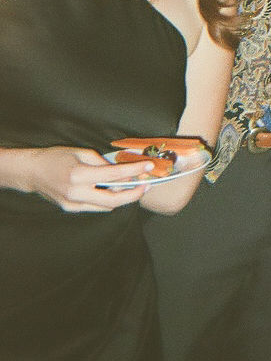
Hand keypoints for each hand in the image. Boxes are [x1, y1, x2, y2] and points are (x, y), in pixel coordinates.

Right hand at [21, 146, 154, 212]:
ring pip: (106, 205)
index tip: (148, 167)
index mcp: (79, 175)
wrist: (32, 172)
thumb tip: (120, 170)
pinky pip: (96, 206)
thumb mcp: (80, 152)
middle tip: (147, 185)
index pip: (113, 175)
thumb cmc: (56, 157)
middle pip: (114, 199)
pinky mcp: (71, 209)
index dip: (134, 171)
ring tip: (133, 186)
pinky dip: (107, 199)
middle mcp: (77, 192)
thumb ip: (102, 162)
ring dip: (122, 197)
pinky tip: (112, 190)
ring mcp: (74, 204)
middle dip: (134, 193)